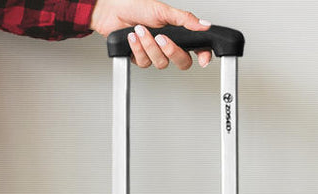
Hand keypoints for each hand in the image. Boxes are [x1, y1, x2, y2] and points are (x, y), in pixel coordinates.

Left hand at [89, 0, 213, 69]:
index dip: (202, 55)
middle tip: (162, 38)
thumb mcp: (164, 11)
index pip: (196, 48)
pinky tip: (132, 37)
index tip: (203, 60)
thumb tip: (204, 25)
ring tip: (140, 29)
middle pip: (181, 62)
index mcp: (178, 33)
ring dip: (149, 46)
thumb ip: (184, 20)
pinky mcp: (140, 59)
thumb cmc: (137, 7)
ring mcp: (154, 53)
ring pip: (160, 63)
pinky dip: (137, 48)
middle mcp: (168, 45)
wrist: (113, 12)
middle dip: (171, 51)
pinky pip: (144, 62)